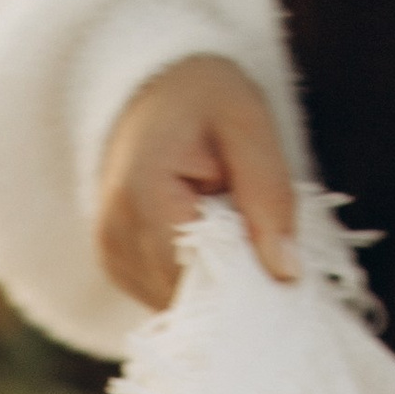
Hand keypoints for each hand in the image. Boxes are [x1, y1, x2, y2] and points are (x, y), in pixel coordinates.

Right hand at [94, 53, 298, 310]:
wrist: (154, 90)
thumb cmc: (204, 98)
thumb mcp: (249, 126)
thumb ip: (269, 196)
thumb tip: (286, 274)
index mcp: (142, 194)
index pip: (195, 274)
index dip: (240, 281)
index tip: (279, 270)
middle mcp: (113, 233)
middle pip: (183, 295)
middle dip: (229, 282)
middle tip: (260, 242)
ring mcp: (108, 254)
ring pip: (173, 303)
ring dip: (211, 281)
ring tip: (227, 229)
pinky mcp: (114, 265)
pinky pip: (162, 295)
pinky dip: (193, 279)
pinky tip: (206, 242)